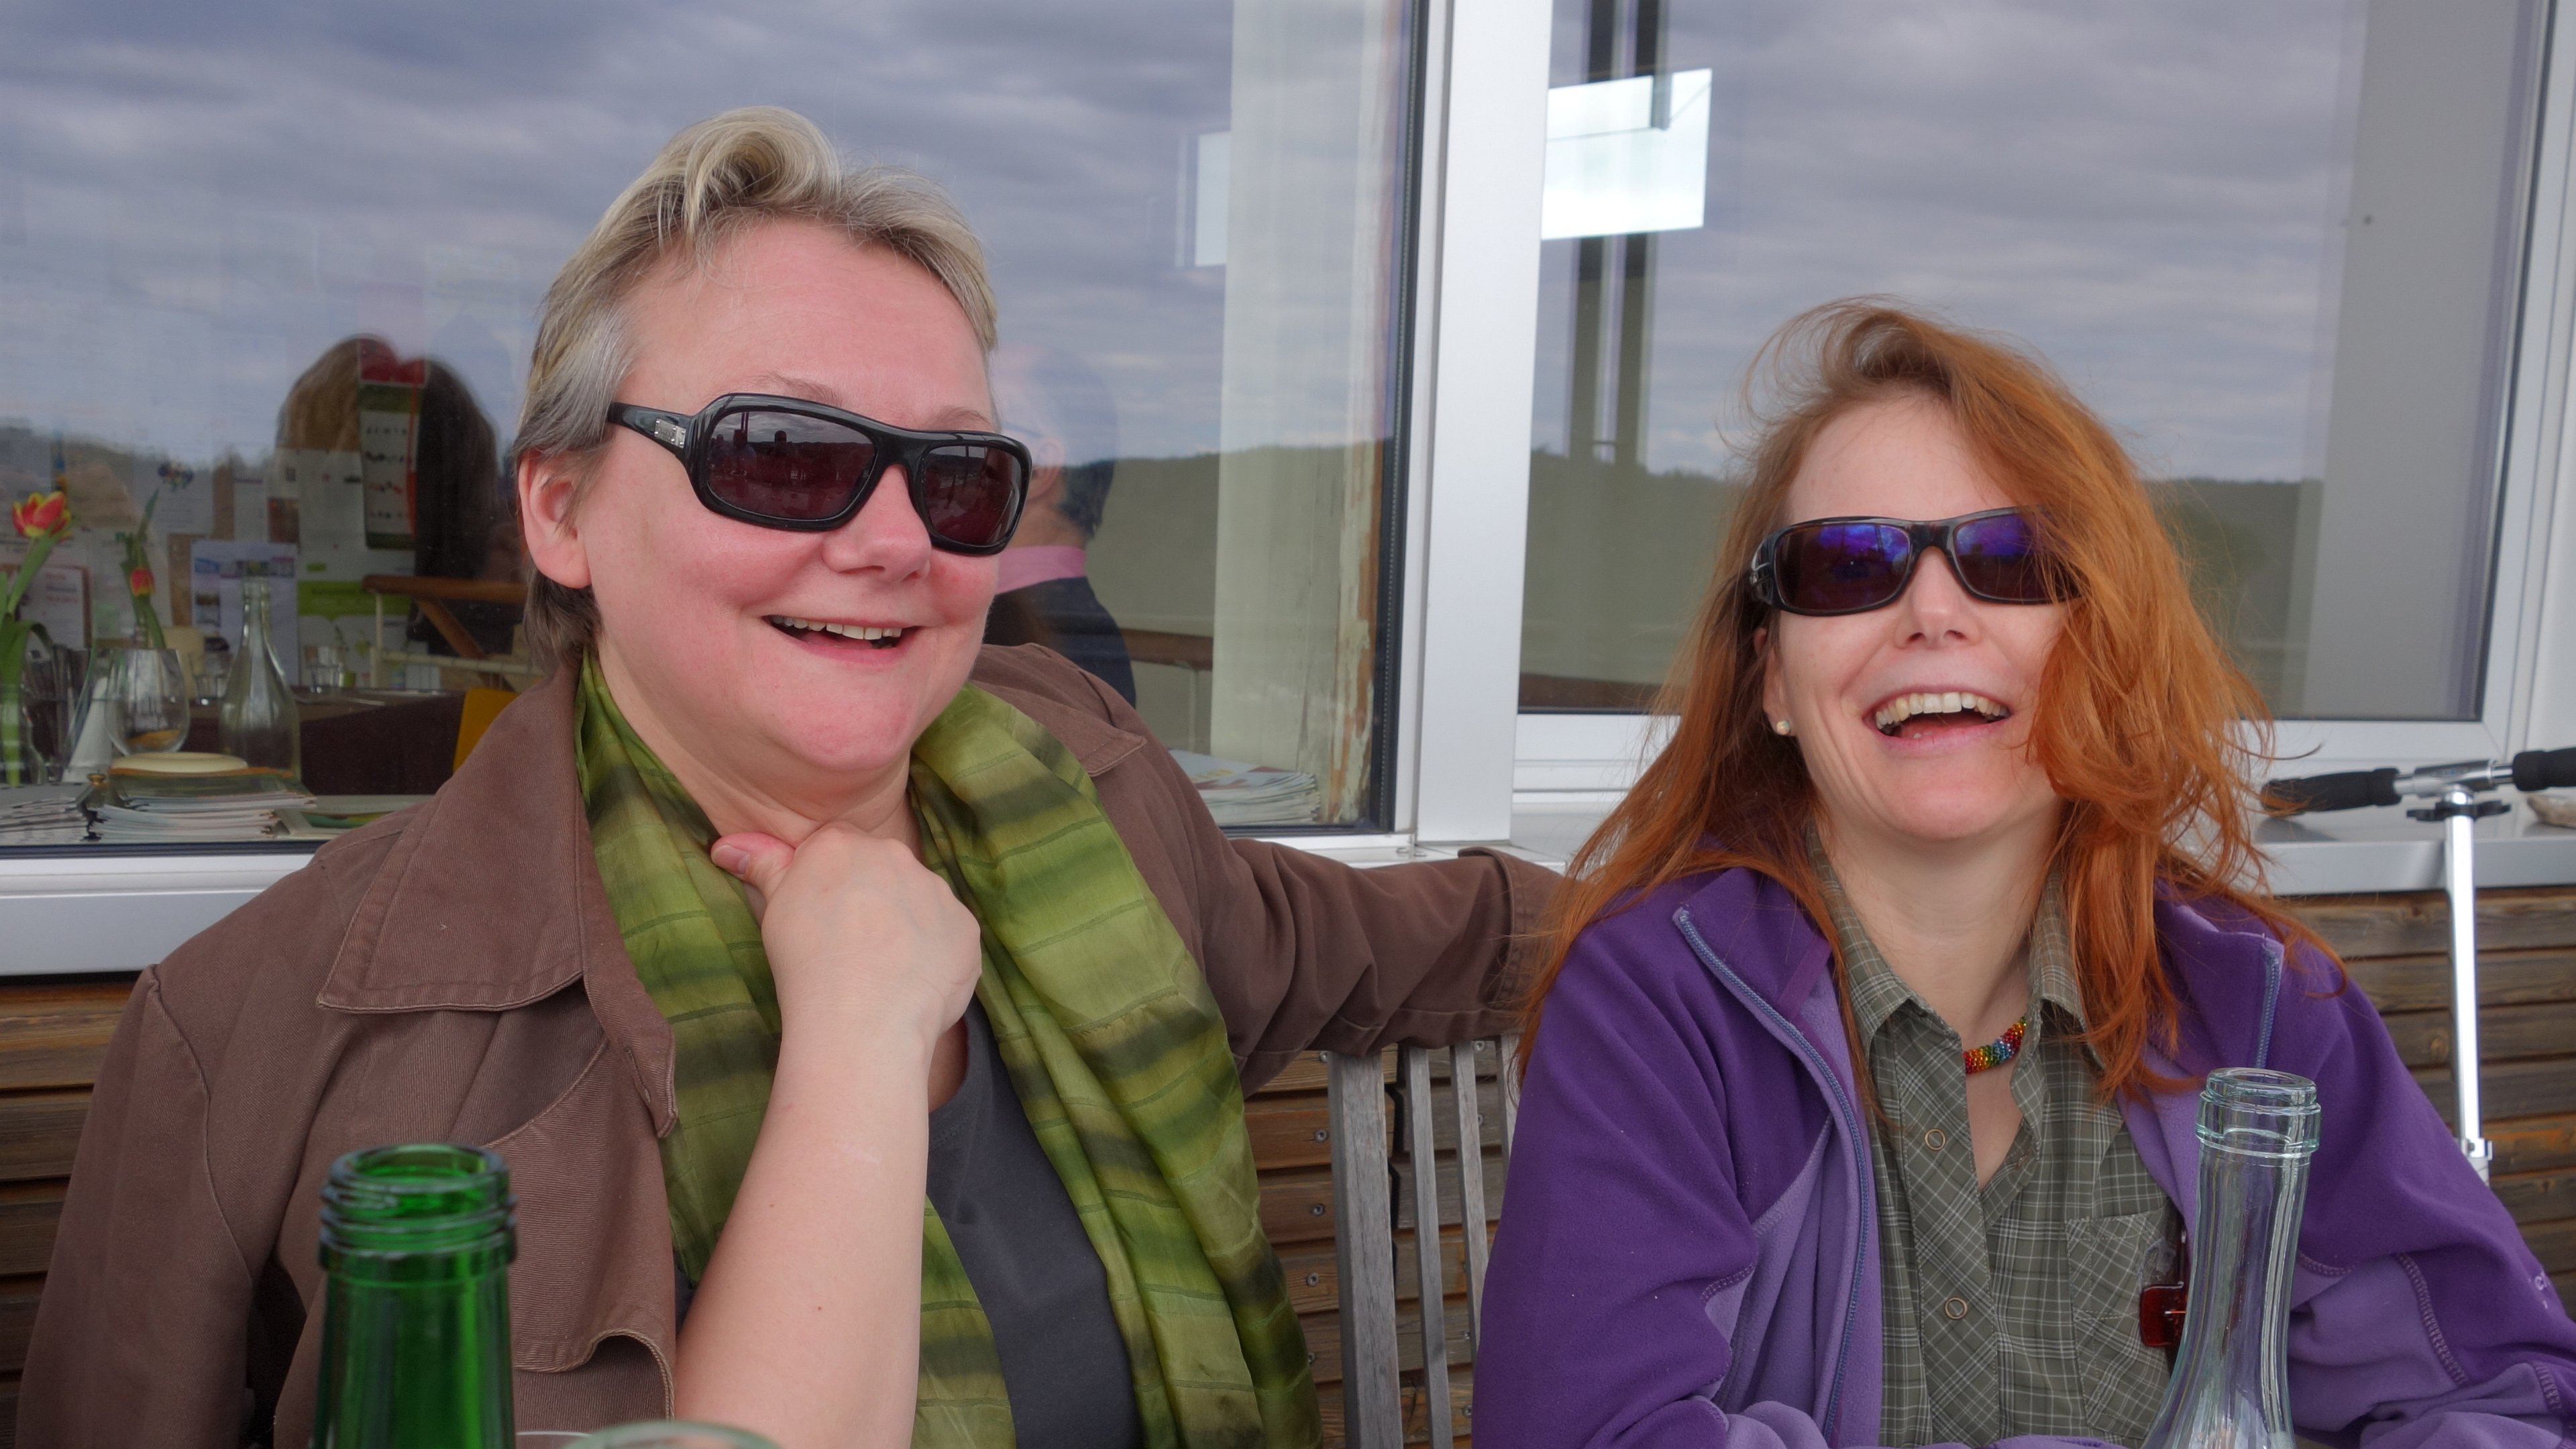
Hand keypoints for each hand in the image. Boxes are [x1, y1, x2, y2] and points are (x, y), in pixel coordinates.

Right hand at [711, 825, 981, 1055]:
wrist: (861, 1017)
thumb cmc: (806, 962)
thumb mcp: (773, 908)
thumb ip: (761, 865)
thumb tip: (726, 845)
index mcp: (843, 844)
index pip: (839, 850)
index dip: (832, 885)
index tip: (825, 918)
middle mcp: (895, 855)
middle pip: (883, 870)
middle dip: (871, 901)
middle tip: (852, 947)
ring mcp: (936, 891)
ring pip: (919, 902)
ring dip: (906, 926)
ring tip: (882, 971)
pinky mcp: (965, 927)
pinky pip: (948, 935)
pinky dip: (934, 955)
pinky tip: (911, 984)